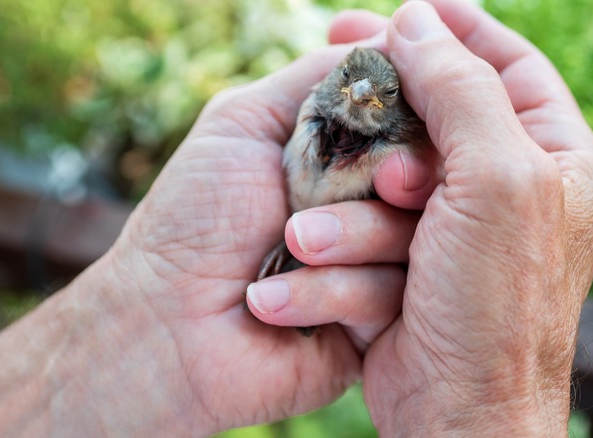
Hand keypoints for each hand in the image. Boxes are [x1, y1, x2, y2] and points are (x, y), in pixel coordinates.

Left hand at [0, 39, 432, 434]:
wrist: (166, 327)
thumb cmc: (195, 219)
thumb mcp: (245, 121)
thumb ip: (318, 80)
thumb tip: (392, 42)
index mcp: (341, 162)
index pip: (407, 127)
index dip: (417, 118)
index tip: (414, 115)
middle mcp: (366, 211)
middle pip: (426, 182)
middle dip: (397, 177)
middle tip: (380, 183)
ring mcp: (373, 268)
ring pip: (416, 240)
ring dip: (349, 237)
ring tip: (288, 246)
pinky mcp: (375, 326)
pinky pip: (394, 297)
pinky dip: (335, 290)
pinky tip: (275, 298)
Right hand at [323, 1, 592, 434]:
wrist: (458, 414)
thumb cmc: (495, 303)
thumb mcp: (496, 179)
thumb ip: (460, 89)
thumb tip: (418, 19)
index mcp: (557, 159)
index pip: (510, 64)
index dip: (457, 29)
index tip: (402, 6)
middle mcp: (512, 187)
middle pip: (441, 111)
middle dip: (387, 108)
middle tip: (336, 60)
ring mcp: (457, 227)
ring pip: (389, 172)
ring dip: (350, 199)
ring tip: (314, 231)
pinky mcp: (410, 262)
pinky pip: (364, 225)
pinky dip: (339, 242)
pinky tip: (306, 259)